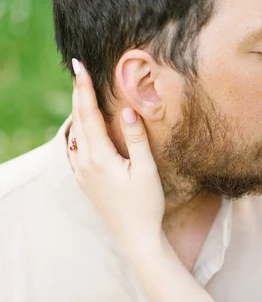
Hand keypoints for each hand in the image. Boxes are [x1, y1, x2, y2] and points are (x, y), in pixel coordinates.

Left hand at [69, 59, 164, 249]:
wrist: (135, 234)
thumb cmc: (146, 202)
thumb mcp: (147, 169)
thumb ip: (137, 139)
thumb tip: (127, 111)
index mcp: (99, 157)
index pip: (88, 114)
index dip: (84, 89)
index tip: (79, 67)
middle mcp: (84, 162)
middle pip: (77, 120)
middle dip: (77, 93)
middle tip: (77, 70)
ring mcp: (81, 171)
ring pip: (74, 132)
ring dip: (76, 109)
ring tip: (79, 90)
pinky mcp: (84, 178)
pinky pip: (75, 146)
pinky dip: (77, 127)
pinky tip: (81, 124)